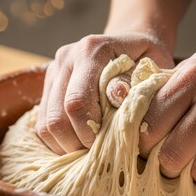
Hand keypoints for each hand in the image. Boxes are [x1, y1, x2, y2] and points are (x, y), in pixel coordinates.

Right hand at [36, 33, 173, 153]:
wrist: (131, 43)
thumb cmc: (147, 62)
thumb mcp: (152, 69)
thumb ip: (136, 83)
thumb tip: (117, 95)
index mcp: (91, 51)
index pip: (77, 103)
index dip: (89, 133)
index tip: (107, 145)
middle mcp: (66, 58)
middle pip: (56, 118)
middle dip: (77, 144)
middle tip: (99, 151)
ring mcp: (54, 71)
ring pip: (45, 124)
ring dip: (66, 145)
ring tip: (89, 148)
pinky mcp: (48, 85)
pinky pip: (42, 123)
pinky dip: (59, 140)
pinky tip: (80, 140)